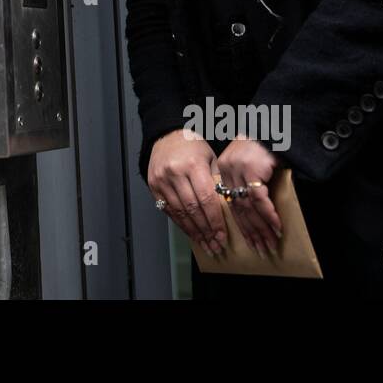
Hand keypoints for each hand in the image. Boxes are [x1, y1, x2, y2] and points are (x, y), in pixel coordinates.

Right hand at [146, 129, 226, 254]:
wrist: (166, 136)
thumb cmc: (193, 147)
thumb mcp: (210, 158)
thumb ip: (217, 181)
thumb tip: (228, 209)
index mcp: (192, 165)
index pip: (206, 199)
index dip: (215, 220)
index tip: (222, 236)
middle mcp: (175, 173)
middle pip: (193, 209)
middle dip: (206, 231)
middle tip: (216, 246)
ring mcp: (161, 180)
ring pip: (180, 213)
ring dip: (194, 232)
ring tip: (206, 245)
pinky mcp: (153, 186)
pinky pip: (168, 210)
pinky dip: (181, 224)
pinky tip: (191, 234)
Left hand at [215, 135, 281, 255]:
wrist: (273, 125)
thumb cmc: (264, 144)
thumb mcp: (250, 163)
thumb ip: (246, 182)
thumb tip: (253, 210)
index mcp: (223, 171)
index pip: (230, 205)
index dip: (240, 226)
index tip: (249, 242)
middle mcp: (228, 171)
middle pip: (238, 209)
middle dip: (252, 232)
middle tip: (261, 249)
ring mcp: (239, 171)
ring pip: (249, 208)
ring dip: (262, 228)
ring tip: (270, 244)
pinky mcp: (252, 170)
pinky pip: (260, 200)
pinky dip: (269, 216)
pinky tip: (277, 228)